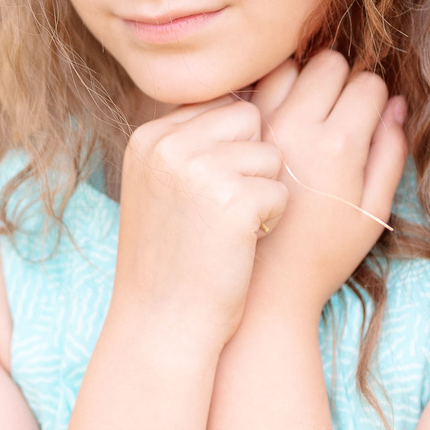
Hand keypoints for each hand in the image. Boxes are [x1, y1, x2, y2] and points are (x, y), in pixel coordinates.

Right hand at [113, 98, 287, 354]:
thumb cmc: (173, 261)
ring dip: (262, 194)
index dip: (231, 151)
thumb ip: (191, 144)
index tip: (209, 197)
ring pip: (271, 153)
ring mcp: (199, 169)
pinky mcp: (232, 199)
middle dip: (251, 163)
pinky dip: (270, 222)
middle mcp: (169, 144)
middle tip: (222, 213)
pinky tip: (240, 247)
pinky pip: (280, 190)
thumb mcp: (162, 188)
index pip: (221, 106)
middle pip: (249, 119)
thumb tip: (248, 104)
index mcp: (150, 136)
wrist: (161, 325)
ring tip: (228, 232)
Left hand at [244, 52, 407, 324]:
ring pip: (288, 65)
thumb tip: (396, 104)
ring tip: (305, 115)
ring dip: (302, 80)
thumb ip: (390, 153)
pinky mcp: (231, 136)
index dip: (374, 99)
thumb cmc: (324, 256)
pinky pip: (251, 88)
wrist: (263, 288)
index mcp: (339, 146)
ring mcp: (258, 128)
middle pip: (329, 63)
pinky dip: (267, 93)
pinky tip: (274, 123)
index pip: (368, 83)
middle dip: (341, 80)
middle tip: (337, 115)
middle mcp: (297, 128)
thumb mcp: (372, 212)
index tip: (367, 123)